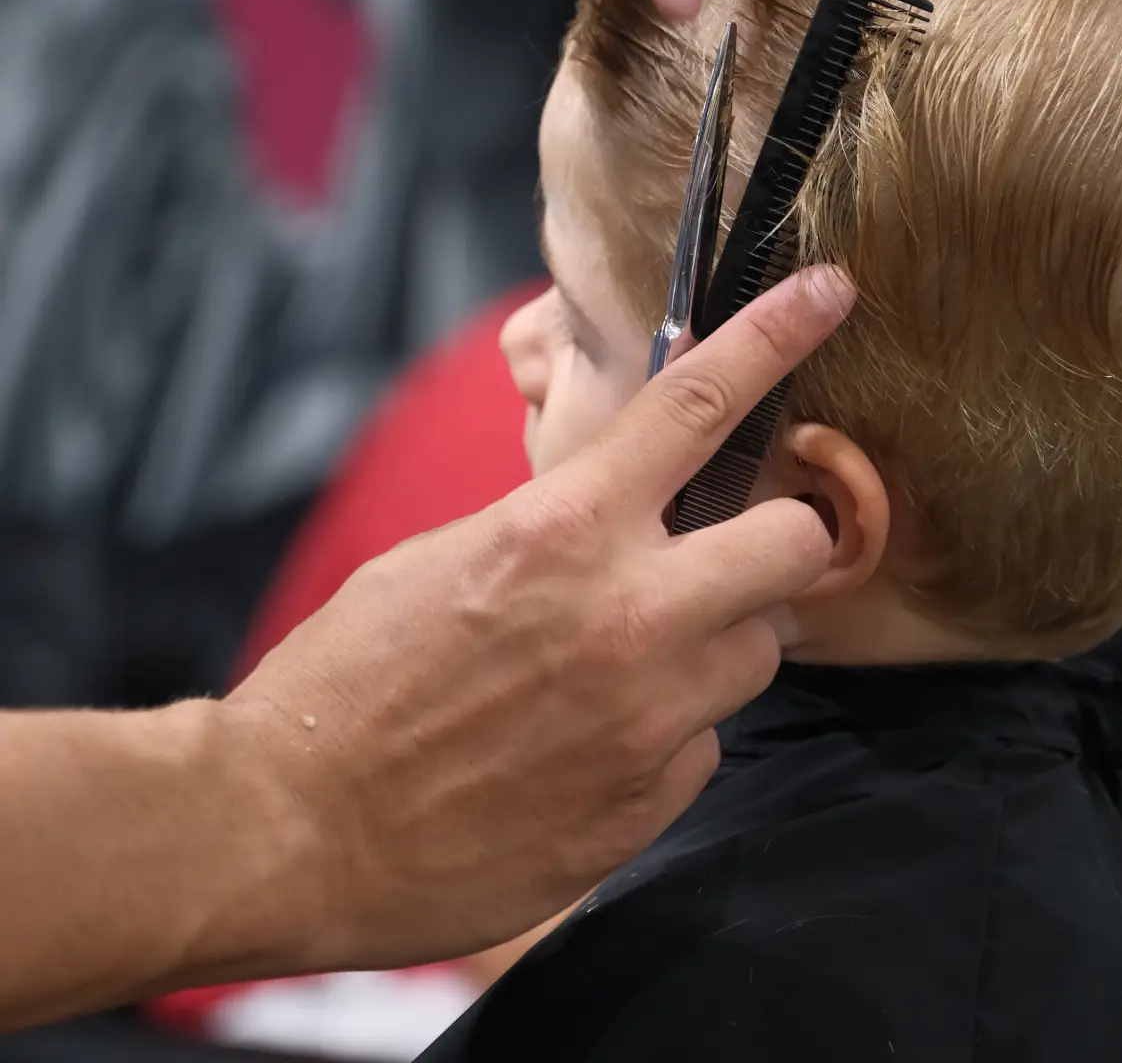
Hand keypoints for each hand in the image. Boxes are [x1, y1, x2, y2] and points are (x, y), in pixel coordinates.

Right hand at [225, 266, 853, 970]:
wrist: (291, 830)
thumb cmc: (348, 678)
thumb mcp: (445, 558)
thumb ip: (556, 526)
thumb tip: (624, 513)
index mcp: (564, 529)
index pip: (699, 404)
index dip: (777, 335)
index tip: (829, 292)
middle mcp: (628, 615)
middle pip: (795, 541)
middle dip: (781, 536)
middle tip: (739, 550)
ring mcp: (649, 717)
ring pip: (760, 649)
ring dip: (719, 641)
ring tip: (633, 662)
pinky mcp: (647, 802)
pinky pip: (705, 743)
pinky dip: (670, 733)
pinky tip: (596, 744)